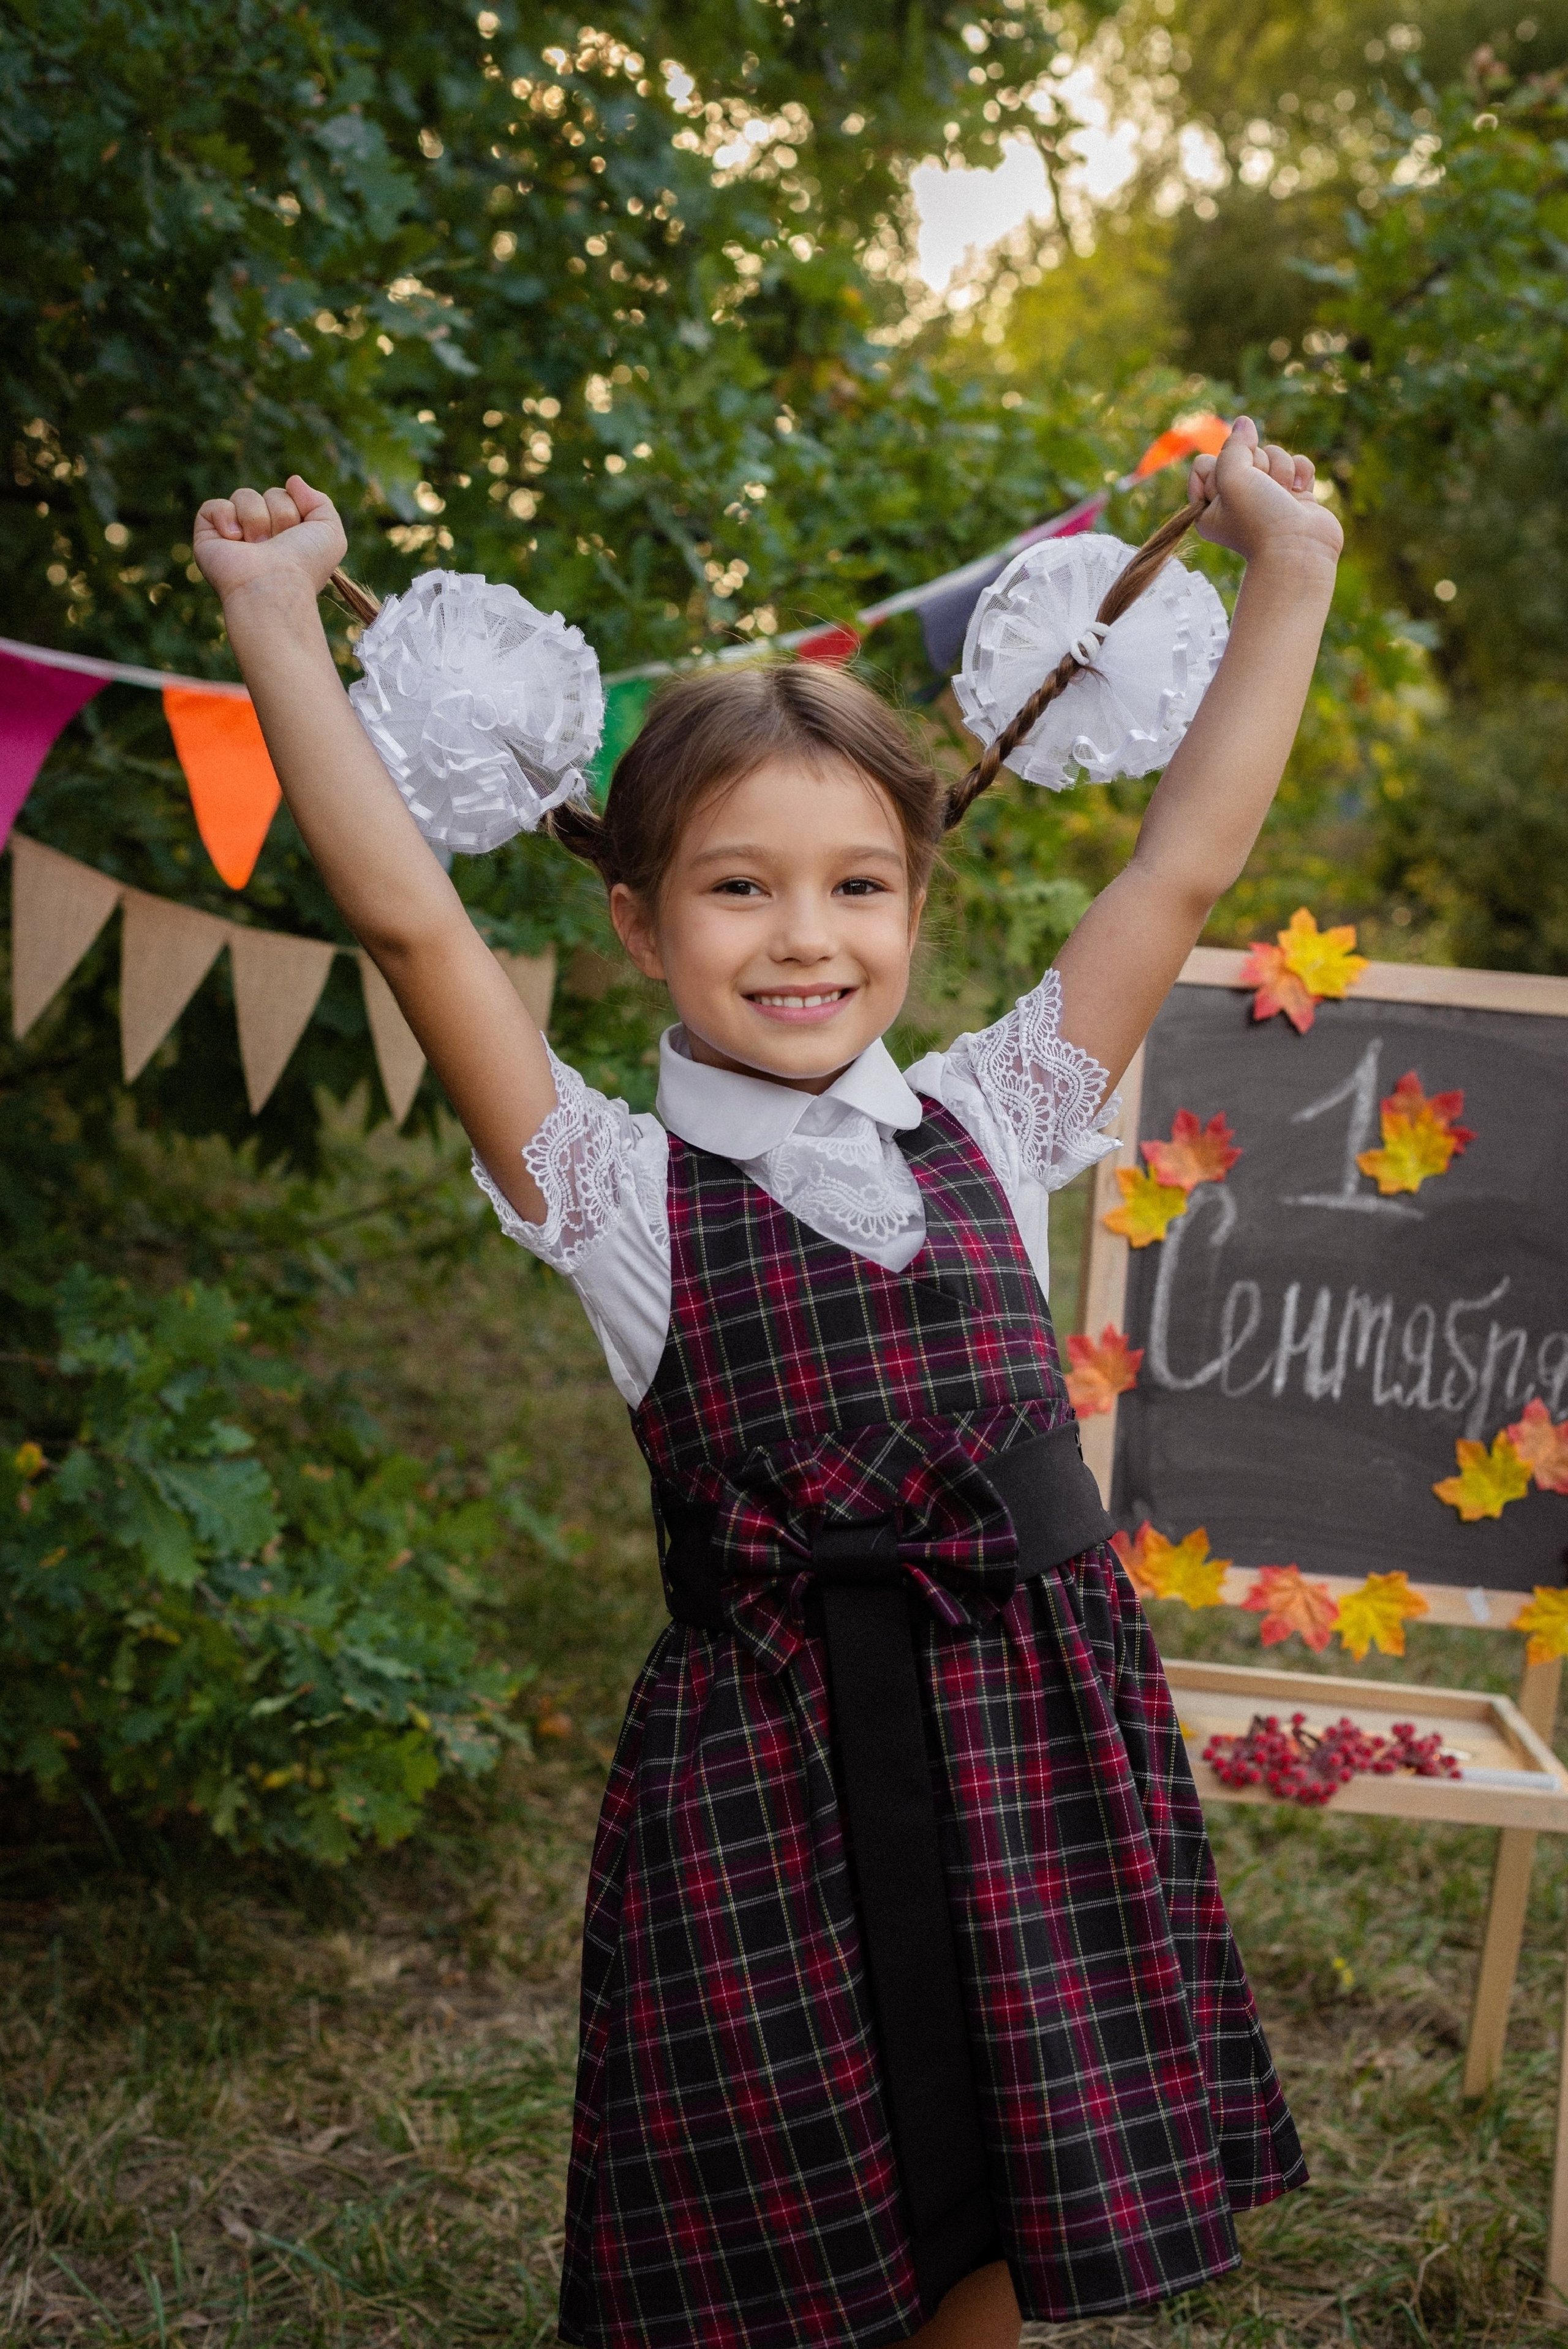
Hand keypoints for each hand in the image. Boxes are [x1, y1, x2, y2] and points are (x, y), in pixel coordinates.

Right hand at [193, 474, 346, 605]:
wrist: (275, 585)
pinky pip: (213, 506)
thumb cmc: (304, 564)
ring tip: (258, 546)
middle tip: (277, 543)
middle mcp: (261, 535)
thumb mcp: (330, 532)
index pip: (287, 496)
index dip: (295, 509)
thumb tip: (292, 481)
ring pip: (244, 496)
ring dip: (257, 519)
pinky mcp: (208, 537)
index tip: (298, 535)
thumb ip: (320, 501)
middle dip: (280, 514)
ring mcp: (233, 535)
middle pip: (269, 494)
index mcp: (286, 535)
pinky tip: (234, 540)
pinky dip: (225, 517)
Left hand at [1187, 417, 1341, 567]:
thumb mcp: (1231, 476)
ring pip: (1272, 455)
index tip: (1231, 489)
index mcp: (1208, 506)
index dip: (1219, 468)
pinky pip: (1297, 463)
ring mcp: (1268, 497)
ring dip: (1281, 471)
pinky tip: (1301, 494)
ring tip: (1283, 496)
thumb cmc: (1258, 518)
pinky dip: (1301, 474)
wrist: (1299, 549)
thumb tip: (1243, 422)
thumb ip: (1234, 445)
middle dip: (1256, 467)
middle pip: (1241, 455)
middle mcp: (1236, 502)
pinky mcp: (1295, 496)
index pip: (1204, 463)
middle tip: (1262, 493)